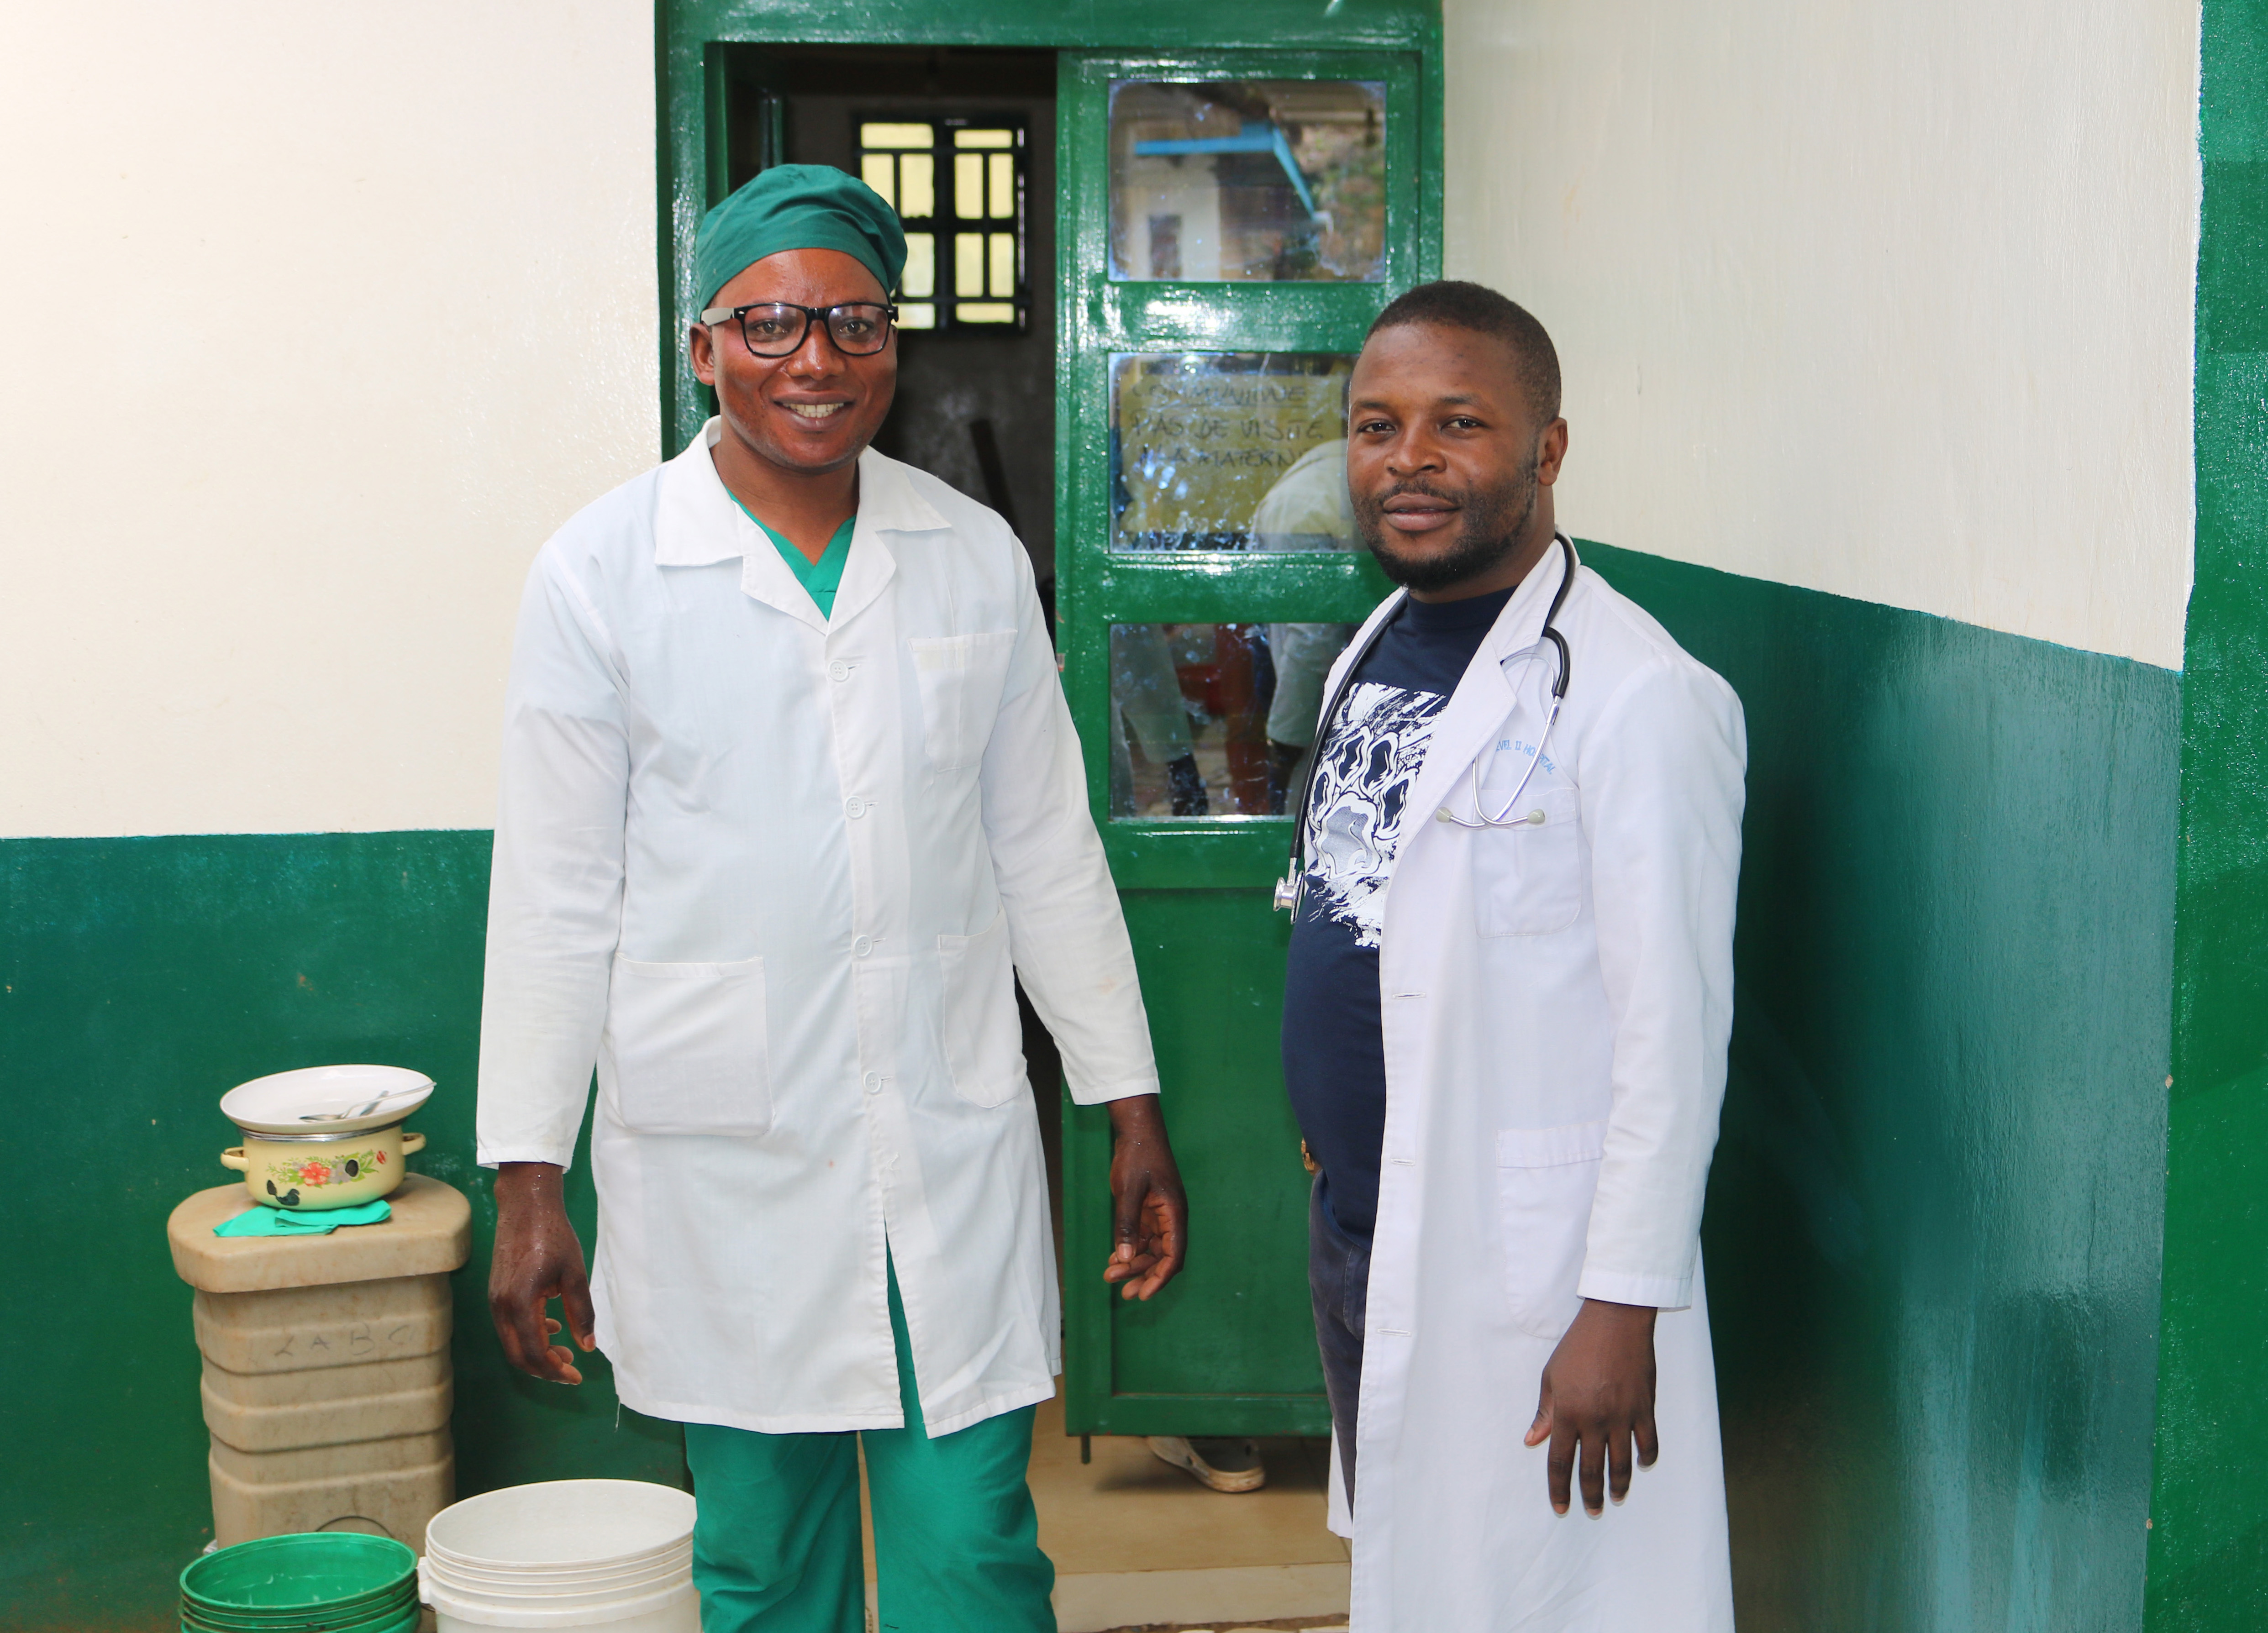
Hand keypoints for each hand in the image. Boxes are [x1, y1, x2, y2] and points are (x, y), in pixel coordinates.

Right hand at [488, 1161, 596, 1383]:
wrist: (525, 1206)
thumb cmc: (553, 1235)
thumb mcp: (574, 1274)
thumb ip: (581, 1312)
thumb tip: (588, 1347)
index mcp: (520, 1303)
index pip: (534, 1353)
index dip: (555, 1370)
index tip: (577, 1376)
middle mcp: (501, 1306)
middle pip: (518, 1356)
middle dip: (545, 1369)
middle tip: (571, 1370)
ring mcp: (494, 1300)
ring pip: (512, 1343)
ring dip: (537, 1354)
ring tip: (565, 1352)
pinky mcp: (496, 1293)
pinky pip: (509, 1327)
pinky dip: (528, 1337)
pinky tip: (551, 1329)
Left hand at [1102, 1094, 1187, 1299]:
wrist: (1137, 1130)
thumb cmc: (1138, 1156)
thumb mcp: (1129, 1190)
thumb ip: (1127, 1224)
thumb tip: (1123, 1258)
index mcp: (1174, 1213)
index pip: (1173, 1255)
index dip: (1160, 1277)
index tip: (1144, 1294)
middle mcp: (1170, 1218)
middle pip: (1161, 1256)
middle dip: (1142, 1275)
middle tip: (1122, 1293)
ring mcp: (1159, 1215)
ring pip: (1150, 1249)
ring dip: (1133, 1264)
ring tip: (1110, 1277)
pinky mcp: (1147, 1210)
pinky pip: (1141, 1237)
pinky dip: (1128, 1249)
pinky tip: (1112, 1260)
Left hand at [1525, 1298, 1658, 1515]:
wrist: (1615, 1321)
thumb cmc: (1577, 1346)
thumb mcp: (1551, 1376)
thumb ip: (1544, 1412)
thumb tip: (1532, 1440)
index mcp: (1567, 1413)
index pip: (1560, 1461)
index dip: (1559, 1489)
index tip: (1560, 1507)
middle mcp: (1594, 1420)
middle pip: (1591, 1469)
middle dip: (1590, 1495)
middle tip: (1592, 1511)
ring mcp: (1622, 1416)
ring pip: (1621, 1463)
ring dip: (1618, 1485)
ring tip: (1615, 1498)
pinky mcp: (1645, 1408)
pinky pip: (1649, 1442)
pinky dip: (1646, 1457)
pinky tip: (1640, 1465)